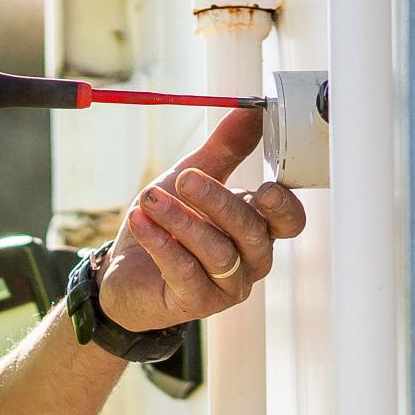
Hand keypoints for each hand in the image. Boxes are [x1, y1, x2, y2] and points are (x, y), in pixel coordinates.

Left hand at [97, 107, 307, 329]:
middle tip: (185, 178)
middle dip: (218, 202)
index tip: (264, 186)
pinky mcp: (195, 303)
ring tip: (150, 199)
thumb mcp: (192, 178)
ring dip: (182, 221)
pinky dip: (161, 242)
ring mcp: (226, 286)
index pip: (289, 221)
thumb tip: (252, 110)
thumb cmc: (167, 225)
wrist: (125, 273)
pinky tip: (140, 220)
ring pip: (218, 252)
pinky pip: (184, 269)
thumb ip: (224, 149)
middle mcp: (250, 261)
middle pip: (251, 232)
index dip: (283, 206)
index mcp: (258, 229)